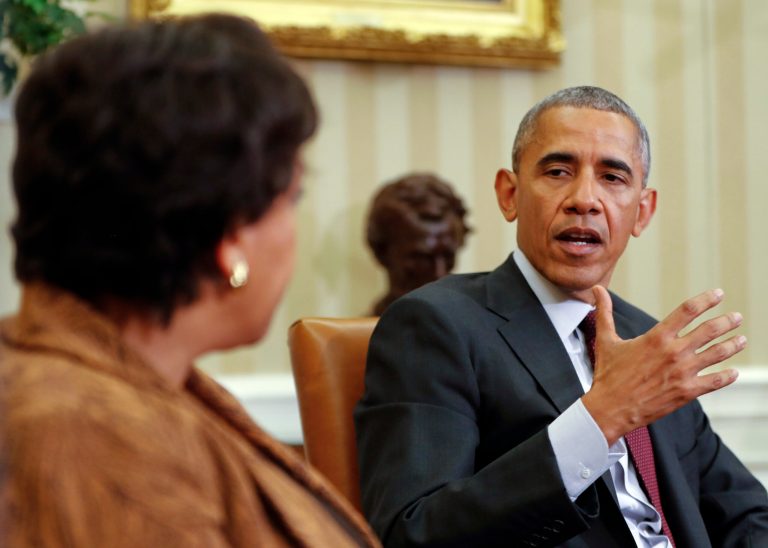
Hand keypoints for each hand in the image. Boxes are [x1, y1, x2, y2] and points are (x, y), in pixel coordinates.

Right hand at [581, 285, 745, 444]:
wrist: (610, 408)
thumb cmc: (607, 375)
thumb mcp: (606, 340)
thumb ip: (605, 313)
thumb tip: (596, 290)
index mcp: (656, 337)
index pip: (687, 311)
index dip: (706, 300)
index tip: (717, 294)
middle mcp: (673, 352)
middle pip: (709, 330)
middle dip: (726, 321)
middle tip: (736, 317)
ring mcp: (682, 373)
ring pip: (716, 354)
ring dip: (732, 345)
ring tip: (741, 339)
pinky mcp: (686, 392)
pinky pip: (714, 382)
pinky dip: (726, 376)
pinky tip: (733, 372)